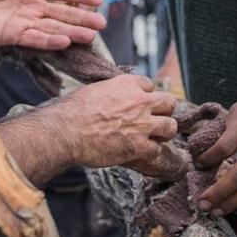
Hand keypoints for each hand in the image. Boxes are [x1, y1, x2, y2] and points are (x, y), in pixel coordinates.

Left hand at [0, 0, 105, 48]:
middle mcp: (33, 5)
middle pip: (63, 11)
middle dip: (83, 17)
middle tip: (102, 22)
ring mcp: (26, 21)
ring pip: (54, 27)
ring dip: (73, 31)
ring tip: (91, 35)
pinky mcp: (15, 35)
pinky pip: (37, 38)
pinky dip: (51, 40)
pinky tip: (66, 41)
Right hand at [61, 74, 178, 168]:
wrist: (65, 131)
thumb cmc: (73, 110)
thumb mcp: (95, 89)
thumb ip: (112, 91)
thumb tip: (114, 97)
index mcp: (128, 84)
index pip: (150, 85)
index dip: (144, 96)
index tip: (138, 104)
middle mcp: (140, 101)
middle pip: (168, 102)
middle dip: (162, 111)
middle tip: (152, 119)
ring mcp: (142, 124)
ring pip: (171, 127)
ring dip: (163, 132)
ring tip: (153, 137)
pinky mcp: (140, 146)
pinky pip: (158, 149)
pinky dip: (150, 152)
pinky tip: (140, 153)